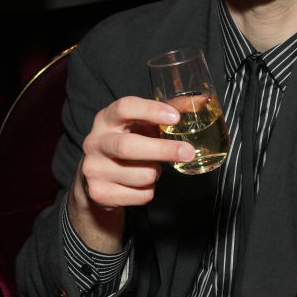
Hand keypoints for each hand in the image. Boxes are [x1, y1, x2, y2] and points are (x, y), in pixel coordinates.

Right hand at [77, 95, 194, 209]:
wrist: (95, 180)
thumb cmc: (128, 142)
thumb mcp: (143, 124)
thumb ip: (170, 111)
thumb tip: (203, 101)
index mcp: (106, 119)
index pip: (124, 108)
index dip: (150, 111)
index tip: (175, 117)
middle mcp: (95, 142)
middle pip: (128, 146)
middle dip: (163, 150)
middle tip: (188, 152)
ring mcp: (93, 169)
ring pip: (140, 175)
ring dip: (156, 173)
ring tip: (152, 168)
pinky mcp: (99, 193)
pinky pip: (139, 195)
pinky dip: (149, 191)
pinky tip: (140, 184)